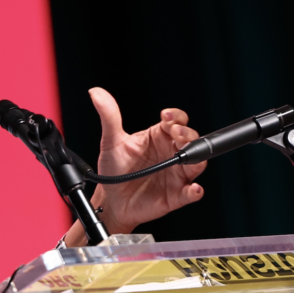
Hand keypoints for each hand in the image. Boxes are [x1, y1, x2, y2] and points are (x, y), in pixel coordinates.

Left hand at [62, 88, 205, 246]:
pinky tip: (193, 188)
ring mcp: (176, 174)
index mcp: (158, 137)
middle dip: (187, 134)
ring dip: (196, 158)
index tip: (166, 116)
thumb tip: (96, 93)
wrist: (110, 199)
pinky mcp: (177, 195)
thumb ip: (109, 116)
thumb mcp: (111, 141)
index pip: (176, 121)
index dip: (175, 116)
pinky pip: (191, 193)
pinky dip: (195, 191)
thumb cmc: (114, 169)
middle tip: (176, 133)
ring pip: (197, 163)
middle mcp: (171, 153)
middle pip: (191, 139)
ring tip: (185, 156)